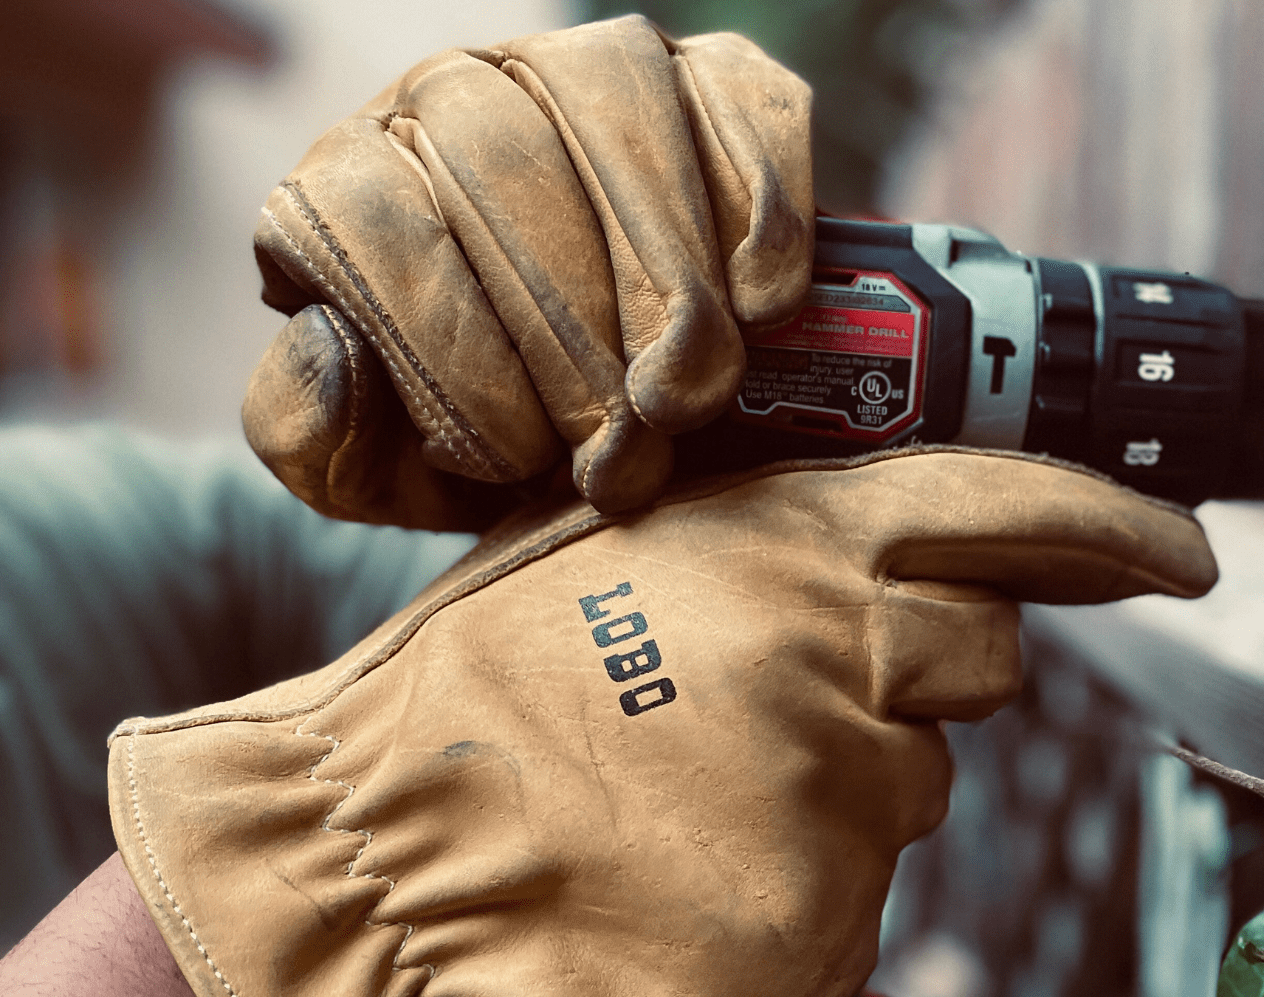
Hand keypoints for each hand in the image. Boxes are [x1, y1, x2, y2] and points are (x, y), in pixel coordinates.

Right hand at [107, 448, 1216, 996]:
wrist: (398, 838)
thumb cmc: (493, 672)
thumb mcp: (624, 534)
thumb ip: (784, 531)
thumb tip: (903, 551)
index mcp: (796, 547)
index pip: (1013, 515)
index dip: (1114, 531)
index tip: (1182, 556)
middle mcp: (844, 668)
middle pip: (980, 668)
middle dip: (913, 675)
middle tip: (782, 692)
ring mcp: (840, 811)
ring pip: (911, 793)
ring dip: (834, 787)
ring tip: (697, 784)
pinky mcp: (819, 932)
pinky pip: (856, 898)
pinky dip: (794, 883)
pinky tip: (692, 862)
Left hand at [242, 16, 813, 528]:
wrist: (605, 425)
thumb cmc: (486, 442)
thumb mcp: (377, 466)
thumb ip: (314, 431)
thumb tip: (332, 347)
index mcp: (353, 183)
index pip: (378, 225)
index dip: (455, 358)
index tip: (517, 468)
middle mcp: (456, 95)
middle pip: (504, 169)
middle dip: (572, 339)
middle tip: (624, 458)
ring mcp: (586, 71)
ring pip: (620, 119)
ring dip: (665, 282)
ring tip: (686, 402)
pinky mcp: (708, 79)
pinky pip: (738, 106)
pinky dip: (759, 211)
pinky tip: (761, 309)